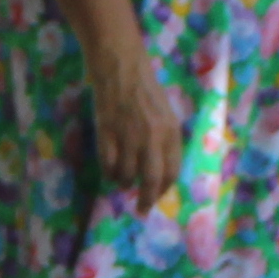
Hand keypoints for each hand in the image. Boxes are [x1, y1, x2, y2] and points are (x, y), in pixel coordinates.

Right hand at [86, 48, 186, 206]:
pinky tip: (109, 171)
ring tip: (121, 181)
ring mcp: (128, 136)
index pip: (171, 171)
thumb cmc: (145, 88)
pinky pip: (108, 165)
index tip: (156, 197)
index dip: (163, 188)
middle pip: (150, 180)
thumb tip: (159, 170)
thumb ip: (165, 140)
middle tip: (142, 210)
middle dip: (146, 200)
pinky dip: (108, 173)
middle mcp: (152, 137)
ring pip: (126, 175)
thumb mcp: (165, 114)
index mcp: (170, 132)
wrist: (121, 67)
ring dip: (124, 183)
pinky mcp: (107, 133)